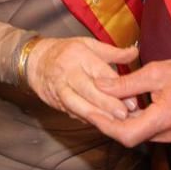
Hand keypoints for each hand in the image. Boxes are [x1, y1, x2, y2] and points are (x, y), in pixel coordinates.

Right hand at [25, 37, 139, 123]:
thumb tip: (135, 53)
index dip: (116, 86)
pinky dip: (84, 118)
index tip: (131, 100)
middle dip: (106, 103)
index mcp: (79, 55)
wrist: (35, 61)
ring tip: (112, 123)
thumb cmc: (66, 51)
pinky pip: (70, 111)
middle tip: (123, 114)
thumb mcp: (89, 45)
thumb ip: (113, 52)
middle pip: (87, 89)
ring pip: (76, 103)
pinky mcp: (55, 101)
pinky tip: (98, 124)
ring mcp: (59, 87)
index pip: (99, 72)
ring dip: (94, 114)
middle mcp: (68, 71)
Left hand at [88, 57, 170, 146]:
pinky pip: (144, 130)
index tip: (89, 112)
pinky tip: (120, 106)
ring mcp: (169, 134)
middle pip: (129, 136)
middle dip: (108, 123)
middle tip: (90, 107)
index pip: (127, 134)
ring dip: (118, 122)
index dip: (105, 126)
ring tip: (101, 105)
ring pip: (136, 134)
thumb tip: (100, 85)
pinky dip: (130, 120)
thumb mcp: (155, 71)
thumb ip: (126, 83)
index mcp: (164, 118)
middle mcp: (167, 133)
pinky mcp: (169, 131)